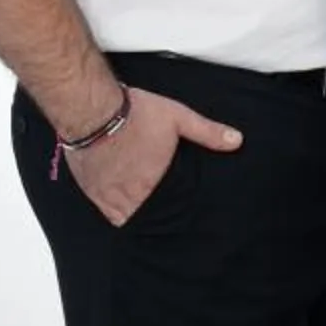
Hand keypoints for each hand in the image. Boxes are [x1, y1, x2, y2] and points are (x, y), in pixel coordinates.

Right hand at [67, 84, 241, 227]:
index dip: (174, 217)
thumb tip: (236, 140)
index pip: (168, 214)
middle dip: (154, 217)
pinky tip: (118, 203)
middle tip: (161, 214)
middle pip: (145, 218)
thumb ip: (207, 132)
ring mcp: (106, 194)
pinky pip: (102, 210)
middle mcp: (129, 194)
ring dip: (133, 214)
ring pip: (123, 217)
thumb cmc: (132, 112)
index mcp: (152, 184)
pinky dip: (112, 209)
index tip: (179, 216)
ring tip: (142, 210)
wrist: (90, 107)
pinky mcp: (89, 188)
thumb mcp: (177, 118)